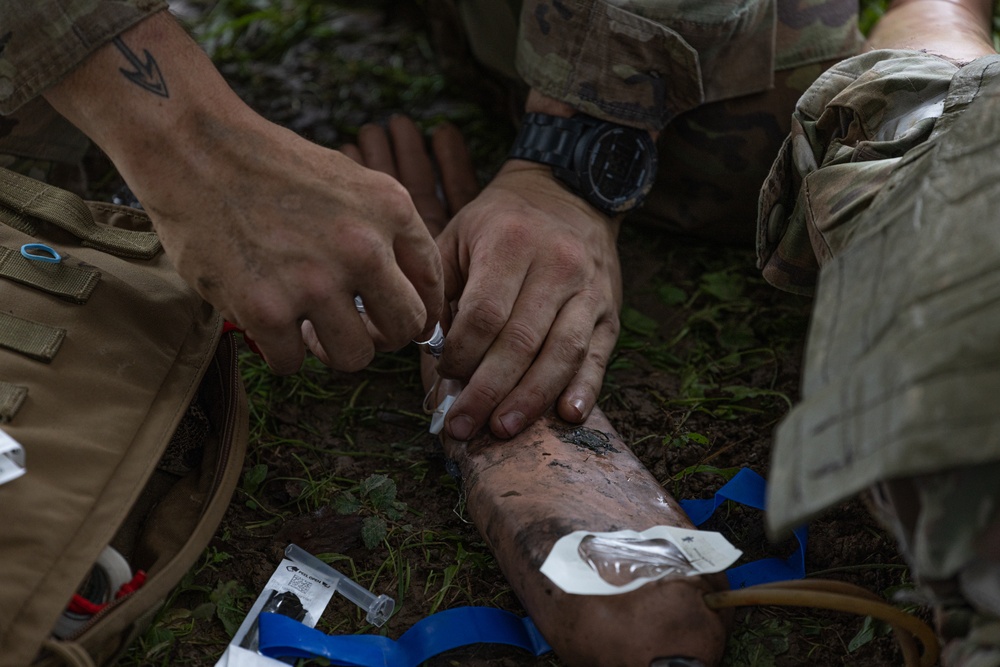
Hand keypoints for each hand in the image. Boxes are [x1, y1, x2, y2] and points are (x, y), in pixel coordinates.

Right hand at [43, 12, 442, 373]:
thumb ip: (385, 231)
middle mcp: (363, 247)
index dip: (420, 313)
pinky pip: (292, 362)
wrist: (194, 147)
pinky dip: (279, 350)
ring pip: (354, 357)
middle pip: (403, 329)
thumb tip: (412, 295)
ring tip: (308, 326)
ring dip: (331, 349)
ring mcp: (315, 280)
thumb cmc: (271, 165)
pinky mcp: (266, 309)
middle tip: (355, 329)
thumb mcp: (351, 180)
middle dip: (381, 337)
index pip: (432, 285)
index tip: (400, 323)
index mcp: (391, 210)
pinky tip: (267, 321)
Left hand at [437, 159, 622, 439]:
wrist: (567, 191)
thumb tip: (428, 353)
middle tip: (463, 426)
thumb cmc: (501, 222)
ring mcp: (589, 290)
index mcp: (511, 244)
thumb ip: (440, 290)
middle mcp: (557, 265)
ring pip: (561, 354)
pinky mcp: (610, 310)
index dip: (462, 354)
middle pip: (521, 342)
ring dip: (531, 399)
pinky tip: (567, 416)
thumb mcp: (460, 236)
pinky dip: (585, 388)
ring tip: (503, 429)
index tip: (444, 376)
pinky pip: (599, 355)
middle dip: (488, 391)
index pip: (484, 314)